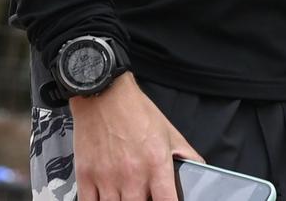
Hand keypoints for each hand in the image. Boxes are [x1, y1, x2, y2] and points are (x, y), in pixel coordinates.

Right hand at [69, 74, 201, 200]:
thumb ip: (186, 155)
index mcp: (156, 163)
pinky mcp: (86, 177)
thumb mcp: (169, 132)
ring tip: (127, 196)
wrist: (104, 95)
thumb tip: (199, 169)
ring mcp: (107, 178)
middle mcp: (132, 174)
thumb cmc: (136, 112)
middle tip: (143, 196)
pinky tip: (106, 199)